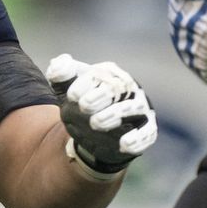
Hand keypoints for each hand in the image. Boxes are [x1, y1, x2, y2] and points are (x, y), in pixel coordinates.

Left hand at [46, 54, 157, 174]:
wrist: (93, 132)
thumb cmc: (81, 103)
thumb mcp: (66, 89)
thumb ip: (60, 74)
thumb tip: (59, 63)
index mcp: (109, 74)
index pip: (101, 73)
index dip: (85, 83)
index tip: (71, 96)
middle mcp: (128, 89)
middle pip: (119, 88)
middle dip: (100, 96)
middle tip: (83, 106)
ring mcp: (139, 109)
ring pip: (133, 108)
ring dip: (115, 114)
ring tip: (95, 123)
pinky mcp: (146, 129)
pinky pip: (147, 132)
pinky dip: (138, 138)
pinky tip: (124, 143)